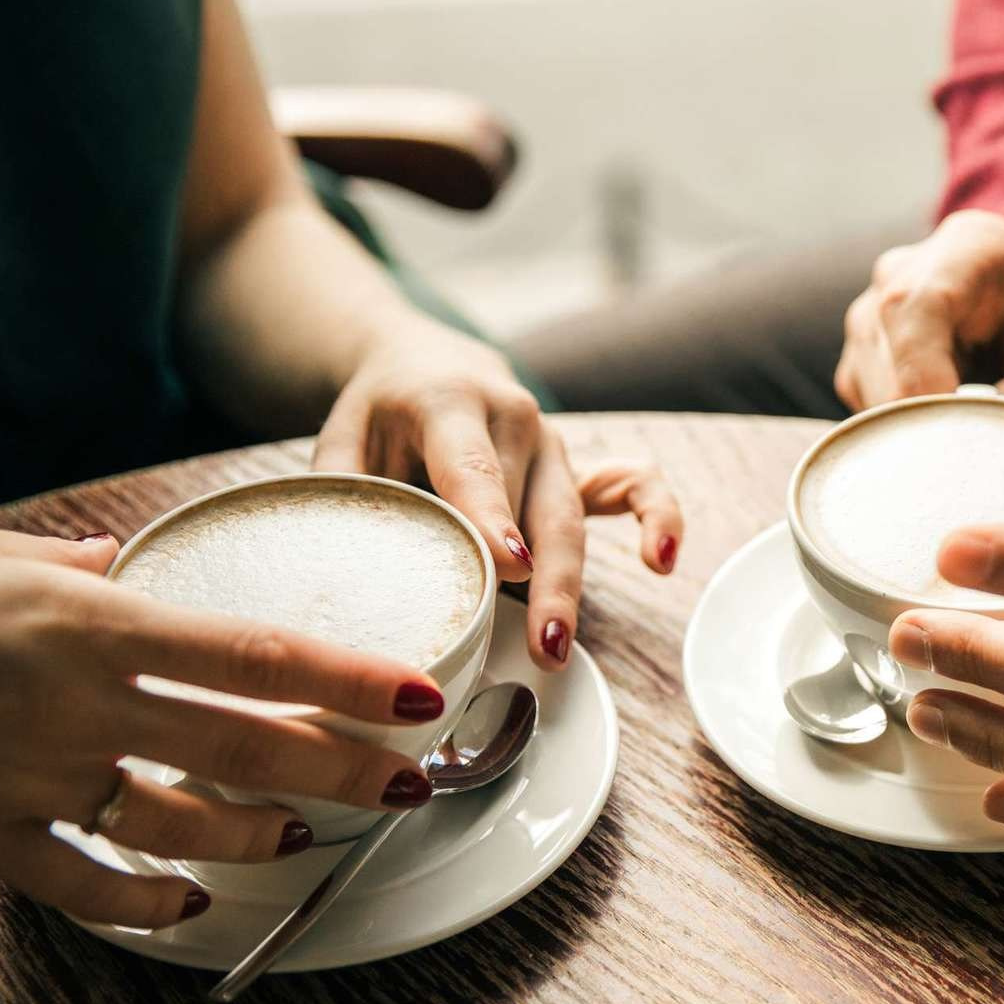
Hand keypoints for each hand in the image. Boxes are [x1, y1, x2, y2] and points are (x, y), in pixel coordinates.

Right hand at [0, 518, 457, 926]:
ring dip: (261, 836)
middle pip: (245, 748)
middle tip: (410, 780)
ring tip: (310, 833)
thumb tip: (123, 561)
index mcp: (87, 624)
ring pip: (181, 826)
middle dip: (344, 770)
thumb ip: (69, 565)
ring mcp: (28, 781)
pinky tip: (190, 905)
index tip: (418, 690)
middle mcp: (74, 707)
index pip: (255, 652)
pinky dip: (145, 902)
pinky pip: (82, 886)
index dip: (349, 677)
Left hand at [314, 321, 683, 666]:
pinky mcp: (581, 464)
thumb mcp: (342, 441)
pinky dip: (659, 517)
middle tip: (541, 642)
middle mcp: (514, 419)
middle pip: (534, 507)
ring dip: (570, 583)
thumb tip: (341, 573)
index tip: (509, 567)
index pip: (474, 468)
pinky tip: (661, 561)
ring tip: (559, 644)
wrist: (425, 360)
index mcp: (451, 402)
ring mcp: (554, 443)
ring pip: (570, 519)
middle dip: (541, 579)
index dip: (493, 519)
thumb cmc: (381, 413)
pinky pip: (636, 486)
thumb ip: (346, 498)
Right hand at [835, 210, 1003, 437]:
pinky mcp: (866, 364)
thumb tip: (991, 432)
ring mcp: (877, 317)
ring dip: (914, 435)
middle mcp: (907, 272)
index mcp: (973, 248)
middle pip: (883, 353)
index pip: (914, 306)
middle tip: (971, 470)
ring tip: (972, 456)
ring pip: (867, 389)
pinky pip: (865, 413)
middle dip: (920, 419)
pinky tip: (948, 447)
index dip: (918, 376)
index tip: (950, 436)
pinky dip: (902, 442)